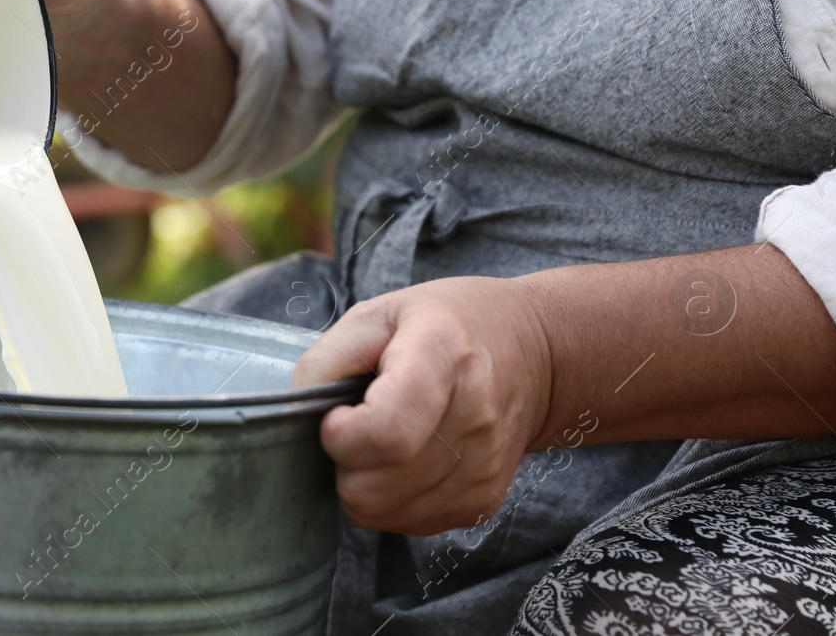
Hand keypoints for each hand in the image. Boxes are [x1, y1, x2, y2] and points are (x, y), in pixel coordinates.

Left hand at [292, 276, 553, 535]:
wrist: (537, 356)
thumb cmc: (450, 324)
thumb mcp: (381, 312)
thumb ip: (329, 357)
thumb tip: (297, 411)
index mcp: (444, 357)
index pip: (386, 432)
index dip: (342, 435)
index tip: (334, 416)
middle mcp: (474, 420)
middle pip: (376, 485)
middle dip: (344, 462)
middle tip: (353, 426)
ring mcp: (482, 469)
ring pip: (384, 513)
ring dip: (363, 483)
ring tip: (378, 440)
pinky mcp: (483, 502)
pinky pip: (407, 524)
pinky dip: (389, 499)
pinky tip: (401, 460)